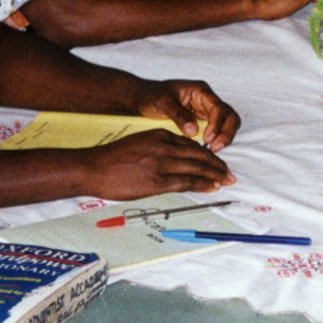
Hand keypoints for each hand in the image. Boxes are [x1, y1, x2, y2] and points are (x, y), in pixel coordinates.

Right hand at [78, 131, 233, 198]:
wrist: (93, 167)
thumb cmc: (112, 158)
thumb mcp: (140, 143)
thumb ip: (159, 148)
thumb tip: (175, 160)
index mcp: (161, 135)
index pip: (192, 145)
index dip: (207, 154)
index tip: (216, 161)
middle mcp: (165, 146)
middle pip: (200, 155)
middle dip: (217, 164)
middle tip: (229, 172)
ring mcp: (163, 163)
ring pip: (198, 168)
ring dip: (216, 175)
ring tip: (227, 180)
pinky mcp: (158, 180)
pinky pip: (188, 182)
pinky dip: (204, 184)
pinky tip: (213, 187)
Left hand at [133, 79, 239, 149]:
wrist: (142, 98)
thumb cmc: (151, 96)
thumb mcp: (163, 102)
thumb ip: (179, 115)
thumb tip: (193, 132)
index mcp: (201, 91)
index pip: (218, 108)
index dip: (217, 124)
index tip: (207, 139)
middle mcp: (207, 100)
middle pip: (229, 116)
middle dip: (226, 132)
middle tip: (215, 148)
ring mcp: (206, 111)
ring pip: (227, 124)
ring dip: (224, 138)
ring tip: (213, 151)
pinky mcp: (202, 122)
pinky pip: (217, 131)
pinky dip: (216, 140)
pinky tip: (207, 151)